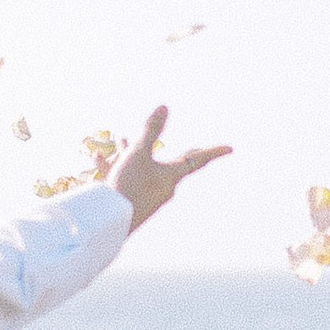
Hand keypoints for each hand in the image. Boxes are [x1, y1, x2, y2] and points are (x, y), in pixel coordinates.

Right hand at [112, 110, 231, 230]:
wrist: (110, 223)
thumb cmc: (128, 185)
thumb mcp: (138, 154)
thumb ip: (150, 130)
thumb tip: (164, 107)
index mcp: (171, 176)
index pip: (198, 160)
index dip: (213, 151)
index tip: (230, 148)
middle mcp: (164, 188)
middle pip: (177, 166)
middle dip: (185, 155)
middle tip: (200, 151)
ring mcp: (149, 197)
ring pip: (146, 169)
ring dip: (135, 154)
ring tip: (122, 139)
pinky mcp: (133, 202)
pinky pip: (128, 179)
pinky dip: (116, 166)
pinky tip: (99, 157)